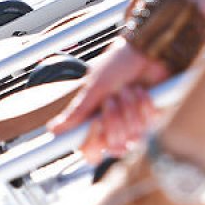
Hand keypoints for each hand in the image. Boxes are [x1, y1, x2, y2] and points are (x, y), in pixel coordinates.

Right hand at [49, 39, 169, 158]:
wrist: (146, 52)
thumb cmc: (117, 64)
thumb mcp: (94, 88)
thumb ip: (78, 112)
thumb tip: (52, 129)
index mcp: (94, 121)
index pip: (90, 152)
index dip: (92, 143)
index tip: (96, 123)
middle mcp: (113, 127)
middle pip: (113, 146)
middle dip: (114, 118)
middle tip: (113, 98)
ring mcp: (134, 125)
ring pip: (132, 137)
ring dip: (130, 109)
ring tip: (128, 89)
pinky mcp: (152, 119)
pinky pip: (148, 125)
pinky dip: (144, 104)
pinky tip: (142, 91)